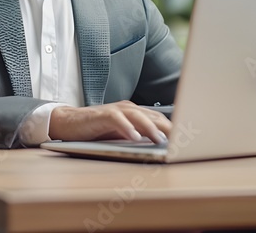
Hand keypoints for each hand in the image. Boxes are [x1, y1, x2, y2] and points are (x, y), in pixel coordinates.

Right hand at [48, 101, 170, 143]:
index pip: (159, 119)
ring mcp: (115, 110)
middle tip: (181, 141)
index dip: (174, 128)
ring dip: (150, 128)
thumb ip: (140, 136)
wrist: (68, 123)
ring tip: (160, 140)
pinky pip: (116, 120)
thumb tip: (162, 146)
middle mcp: (128, 108)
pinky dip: (126, 128)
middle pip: (153, 116)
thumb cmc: (97, 130)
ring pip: (137, 116)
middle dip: (168, 128)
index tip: (187, 140)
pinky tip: (134, 137)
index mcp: (135, 112)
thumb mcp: (122, 134)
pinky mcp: (101, 115)